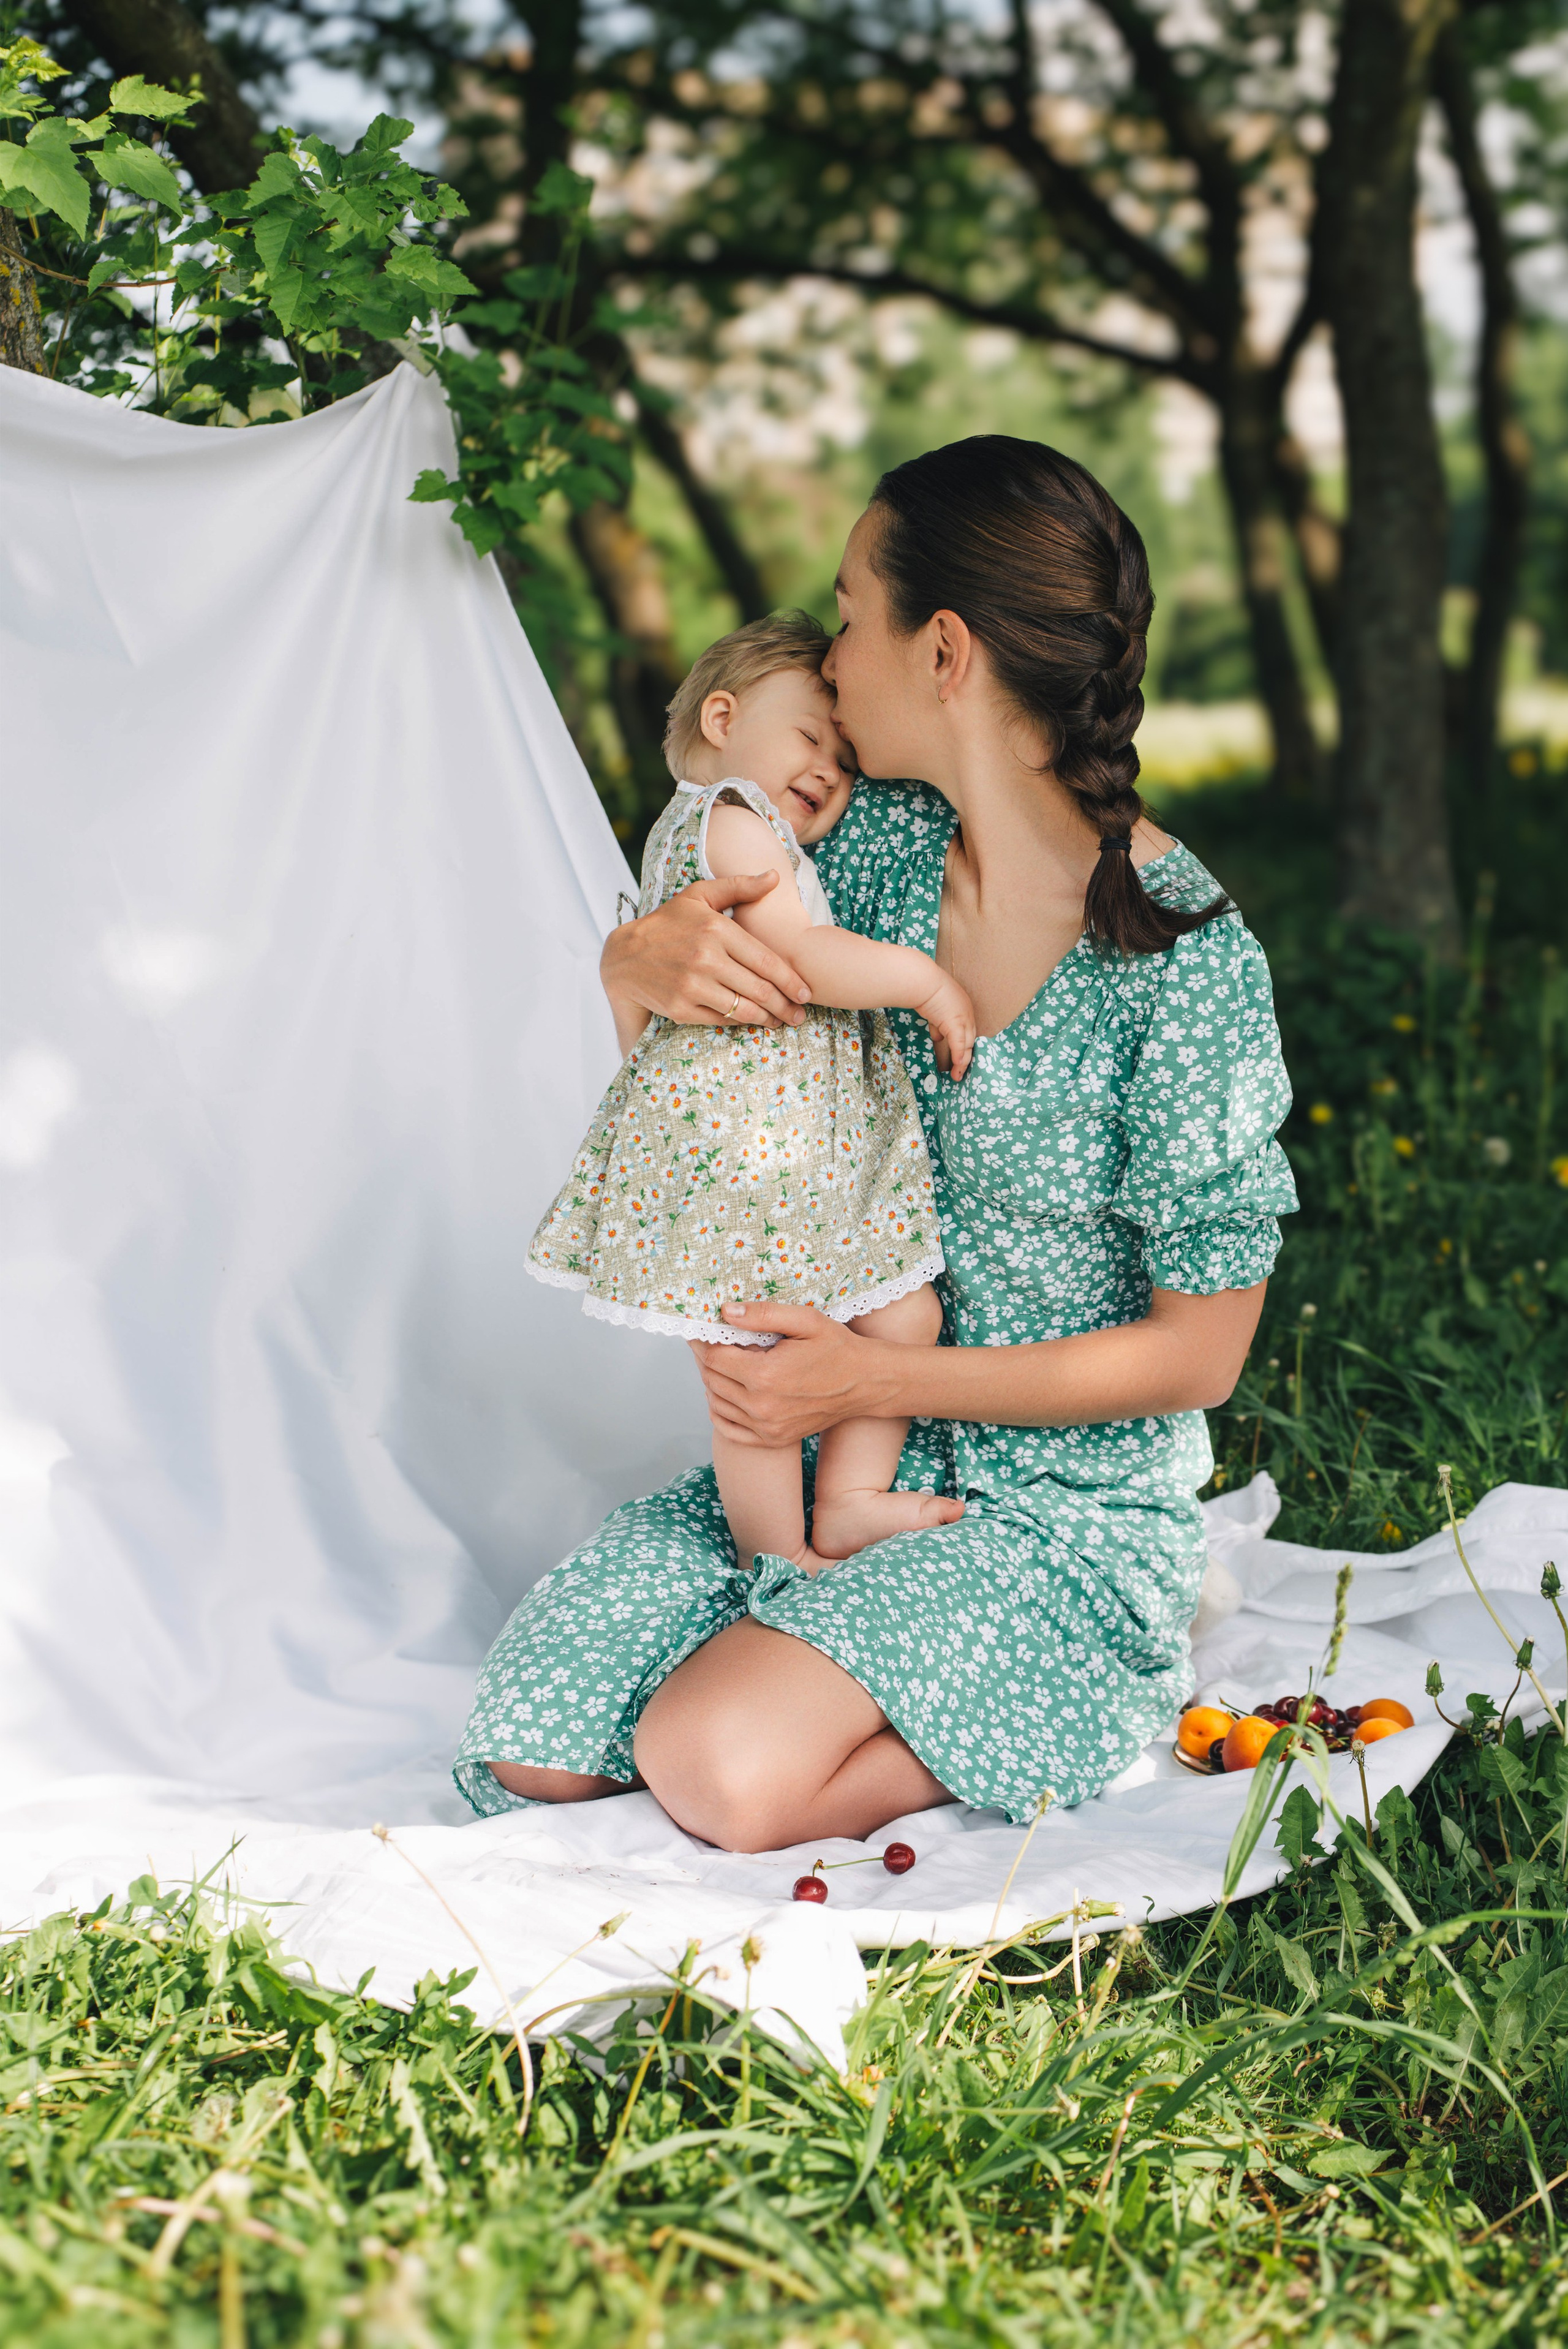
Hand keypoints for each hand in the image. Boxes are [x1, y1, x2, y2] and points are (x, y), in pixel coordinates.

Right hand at [601, 874, 811, 1029]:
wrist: (624, 957)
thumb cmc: (668, 923)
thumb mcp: (699, 896)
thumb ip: (738, 886)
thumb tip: (774, 877)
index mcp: (715, 929)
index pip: (765, 960)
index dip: (790, 981)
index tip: (805, 992)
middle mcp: (705, 958)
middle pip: (759, 989)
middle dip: (785, 1005)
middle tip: (800, 1014)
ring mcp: (692, 985)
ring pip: (743, 1009)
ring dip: (768, 1018)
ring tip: (782, 1020)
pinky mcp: (681, 1008)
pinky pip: (721, 1019)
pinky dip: (740, 1022)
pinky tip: (753, 1021)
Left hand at [692, 1301, 902, 1446]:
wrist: (866, 1384)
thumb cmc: (838, 1348)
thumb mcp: (805, 1321)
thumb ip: (764, 1314)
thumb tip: (726, 1311)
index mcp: (765, 1375)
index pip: (713, 1358)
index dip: (703, 1342)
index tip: (702, 1330)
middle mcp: (761, 1406)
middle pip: (711, 1380)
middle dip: (707, 1359)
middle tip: (712, 1342)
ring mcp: (766, 1427)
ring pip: (717, 1404)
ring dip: (713, 1382)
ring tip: (724, 1362)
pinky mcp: (772, 1439)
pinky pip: (729, 1429)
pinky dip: (720, 1411)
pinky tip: (727, 1392)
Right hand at [914, 971, 975, 1080]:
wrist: (922, 982)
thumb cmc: (924, 989)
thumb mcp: (933, 1009)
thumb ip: (938, 1023)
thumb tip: (938, 1036)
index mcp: (963, 1006)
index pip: (966, 1029)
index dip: (963, 1044)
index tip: (960, 1055)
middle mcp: (967, 1012)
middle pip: (970, 1039)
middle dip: (966, 1056)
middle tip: (961, 1070)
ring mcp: (963, 1018)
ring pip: (966, 1044)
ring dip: (963, 1061)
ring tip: (958, 1075)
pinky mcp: (955, 1024)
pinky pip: (959, 1044)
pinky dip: (959, 1056)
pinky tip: (958, 1066)